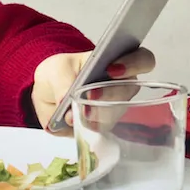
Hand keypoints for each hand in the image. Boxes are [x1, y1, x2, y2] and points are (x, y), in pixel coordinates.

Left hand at [31, 47, 157, 134]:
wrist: (47, 93)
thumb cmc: (59, 73)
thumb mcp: (57, 69)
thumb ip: (63, 84)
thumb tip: (69, 109)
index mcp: (116, 61)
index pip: (142, 59)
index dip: (135, 63)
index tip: (112, 69)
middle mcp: (121, 85)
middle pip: (131, 89)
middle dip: (111, 93)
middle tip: (91, 96)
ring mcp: (114, 107)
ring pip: (117, 113)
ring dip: (99, 113)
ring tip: (80, 112)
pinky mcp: (102, 126)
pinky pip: (102, 130)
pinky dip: (88, 127)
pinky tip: (76, 122)